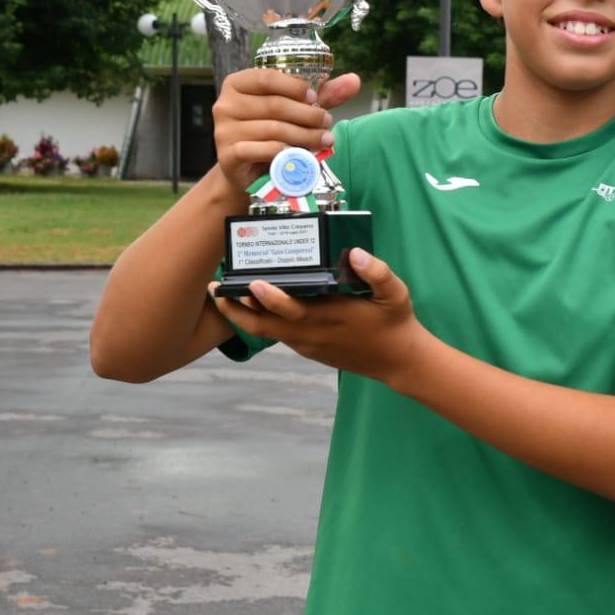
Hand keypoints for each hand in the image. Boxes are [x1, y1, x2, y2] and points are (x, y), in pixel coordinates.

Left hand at [208, 247, 430, 385]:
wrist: (398, 361)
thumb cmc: (395, 322)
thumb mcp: (396, 293)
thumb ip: (378, 273)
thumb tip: (356, 253)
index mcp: (331, 316)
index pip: (292, 310)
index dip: (271, 299)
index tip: (253, 282)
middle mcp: (313, 333)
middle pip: (264, 326)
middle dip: (237, 309)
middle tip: (216, 289)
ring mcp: (307, 344)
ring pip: (266, 332)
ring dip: (242, 316)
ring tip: (223, 295)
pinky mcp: (307, 349)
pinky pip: (277, 335)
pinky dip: (259, 322)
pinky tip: (250, 305)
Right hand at [211, 69, 360, 197]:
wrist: (248, 171)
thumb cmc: (273, 132)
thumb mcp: (297, 109)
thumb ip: (323, 94)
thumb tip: (354, 80)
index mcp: (237, 84)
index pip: (267, 77)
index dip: (295, 87)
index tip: (315, 99)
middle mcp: (225, 104)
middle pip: (274, 105)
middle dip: (307, 115)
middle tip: (327, 123)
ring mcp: (223, 130)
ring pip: (273, 129)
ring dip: (304, 135)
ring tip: (324, 140)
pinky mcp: (228, 155)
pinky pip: (262, 150)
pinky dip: (284, 152)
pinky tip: (299, 155)